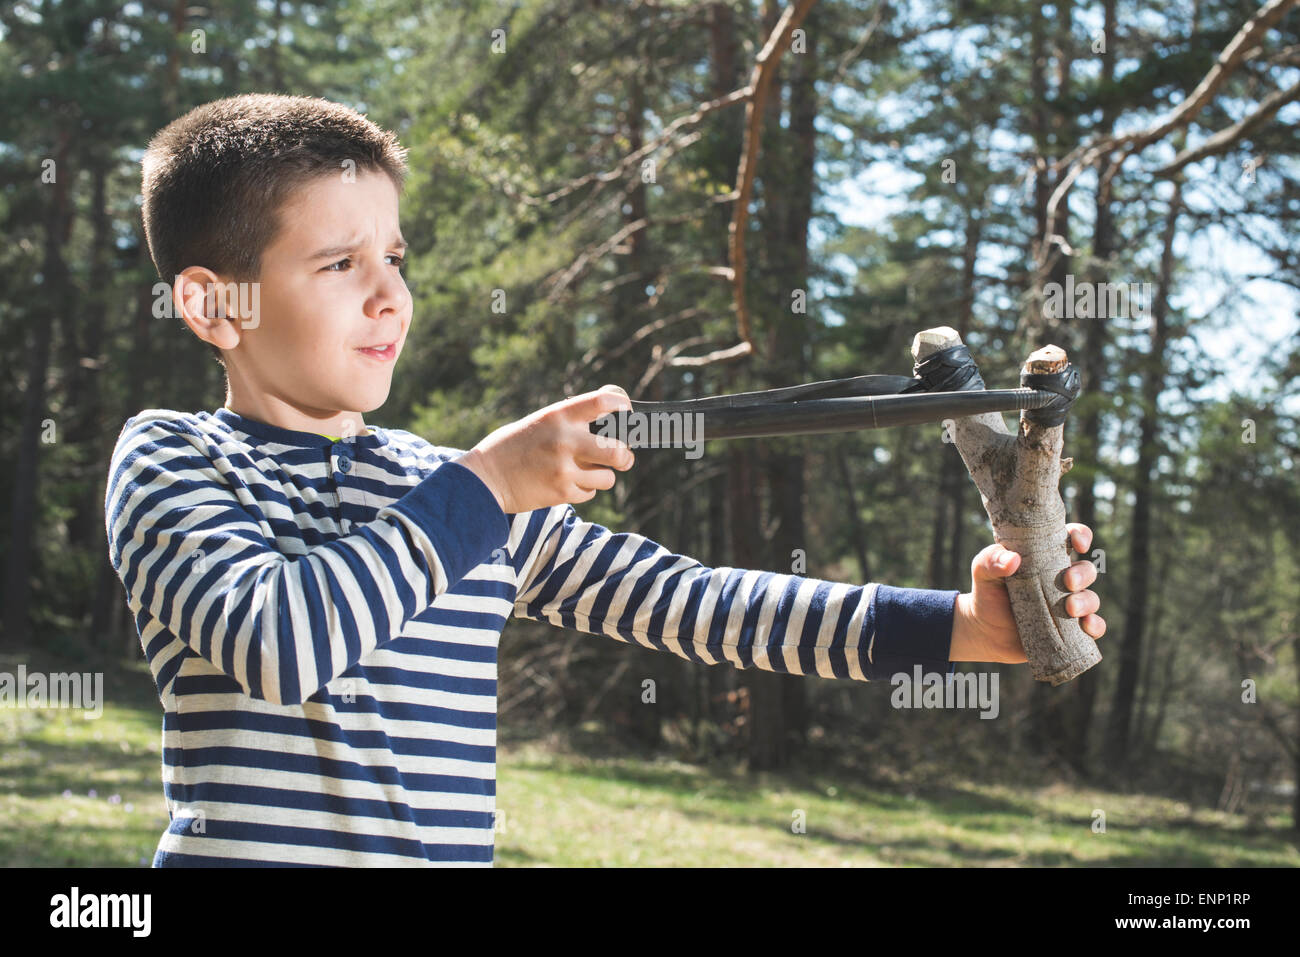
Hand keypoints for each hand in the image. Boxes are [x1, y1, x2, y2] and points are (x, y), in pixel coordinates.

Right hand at [455, 384, 635, 513]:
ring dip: (601, 476)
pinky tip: (565, 483)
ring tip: (582, 472)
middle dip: (624, 457)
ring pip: (608, 476)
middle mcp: (565, 440)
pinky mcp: (561, 492)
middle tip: (622, 458)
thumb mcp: (539, 423)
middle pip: (618, 450)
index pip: (603, 401)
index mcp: (558, 415)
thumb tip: (610, 425)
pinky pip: (590, 492)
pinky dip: (583, 489)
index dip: (622, 405)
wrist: (483, 479)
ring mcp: (564, 468)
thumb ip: (570, 422)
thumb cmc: (511, 447)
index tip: (625, 412)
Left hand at [950, 523, 1104, 663]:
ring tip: (1070, 608)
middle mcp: (1062, 580)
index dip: (1080, 536)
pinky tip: (1086, 627)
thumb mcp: (982, 573)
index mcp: (1045, 559)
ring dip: (1087, 602)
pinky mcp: (1071, 629)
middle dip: (1082, 574)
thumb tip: (1012, 559)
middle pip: (1086, 570)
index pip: (1071, 539)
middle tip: (1067, 582)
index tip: (1077, 544)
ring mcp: (1069, 605)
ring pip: (1091, 598)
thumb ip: (990, 560)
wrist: (986, 634)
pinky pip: (1094, 626)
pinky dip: (1095, 625)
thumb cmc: (988, 595)